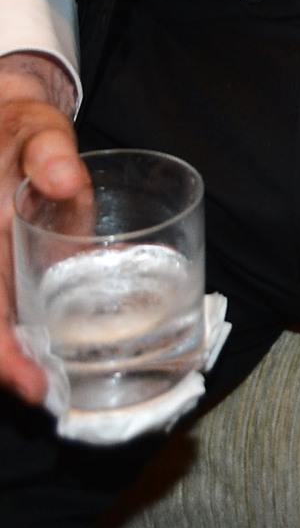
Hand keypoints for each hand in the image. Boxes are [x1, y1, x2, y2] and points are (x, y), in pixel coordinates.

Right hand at [0, 51, 83, 403]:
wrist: (7, 128)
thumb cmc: (19, 132)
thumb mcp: (33, 131)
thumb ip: (47, 151)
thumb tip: (65, 177)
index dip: (2, 354)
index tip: (32, 384)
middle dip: (12, 373)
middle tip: (52, 399)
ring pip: (2, 325)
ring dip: (22, 364)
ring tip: (60, 392)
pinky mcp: (12, 276)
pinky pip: (15, 315)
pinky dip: (30, 343)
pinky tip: (58, 364)